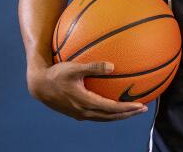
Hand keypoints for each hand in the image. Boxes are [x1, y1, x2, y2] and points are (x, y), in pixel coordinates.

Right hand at [28, 61, 148, 121]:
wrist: (39, 86)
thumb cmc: (56, 74)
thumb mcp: (74, 67)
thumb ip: (93, 66)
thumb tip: (112, 65)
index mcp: (85, 102)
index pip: (112, 109)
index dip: (127, 108)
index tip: (141, 106)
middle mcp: (84, 112)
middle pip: (111, 117)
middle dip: (128, 114)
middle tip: (143, 109)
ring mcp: (80, 114)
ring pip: (104, 118)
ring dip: (119, 115)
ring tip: (132, 110)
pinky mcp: (77, 112)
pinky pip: (98, 115)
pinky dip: (109, 112)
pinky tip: (114, 105)